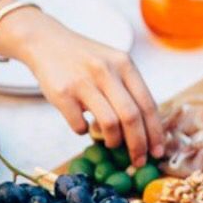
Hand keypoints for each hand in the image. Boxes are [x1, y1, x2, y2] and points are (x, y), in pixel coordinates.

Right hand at [0, 10, 164, 166]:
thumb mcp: (112, 64)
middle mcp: (106, 71)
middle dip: (138, 145)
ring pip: (109, 124)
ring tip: (111, 143)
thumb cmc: (83, 60)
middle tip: (138, 161)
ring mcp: (84, 82)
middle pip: (131, 117)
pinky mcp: (63, 93)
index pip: (147, 104)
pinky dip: (83, 132)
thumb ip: (127, 89)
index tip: (157, 153)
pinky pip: (79, 125)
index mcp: (124, 64)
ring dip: (113, 141)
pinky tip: (83, 126)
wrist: (46, 42)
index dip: (155, 133)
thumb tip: (143, 129)